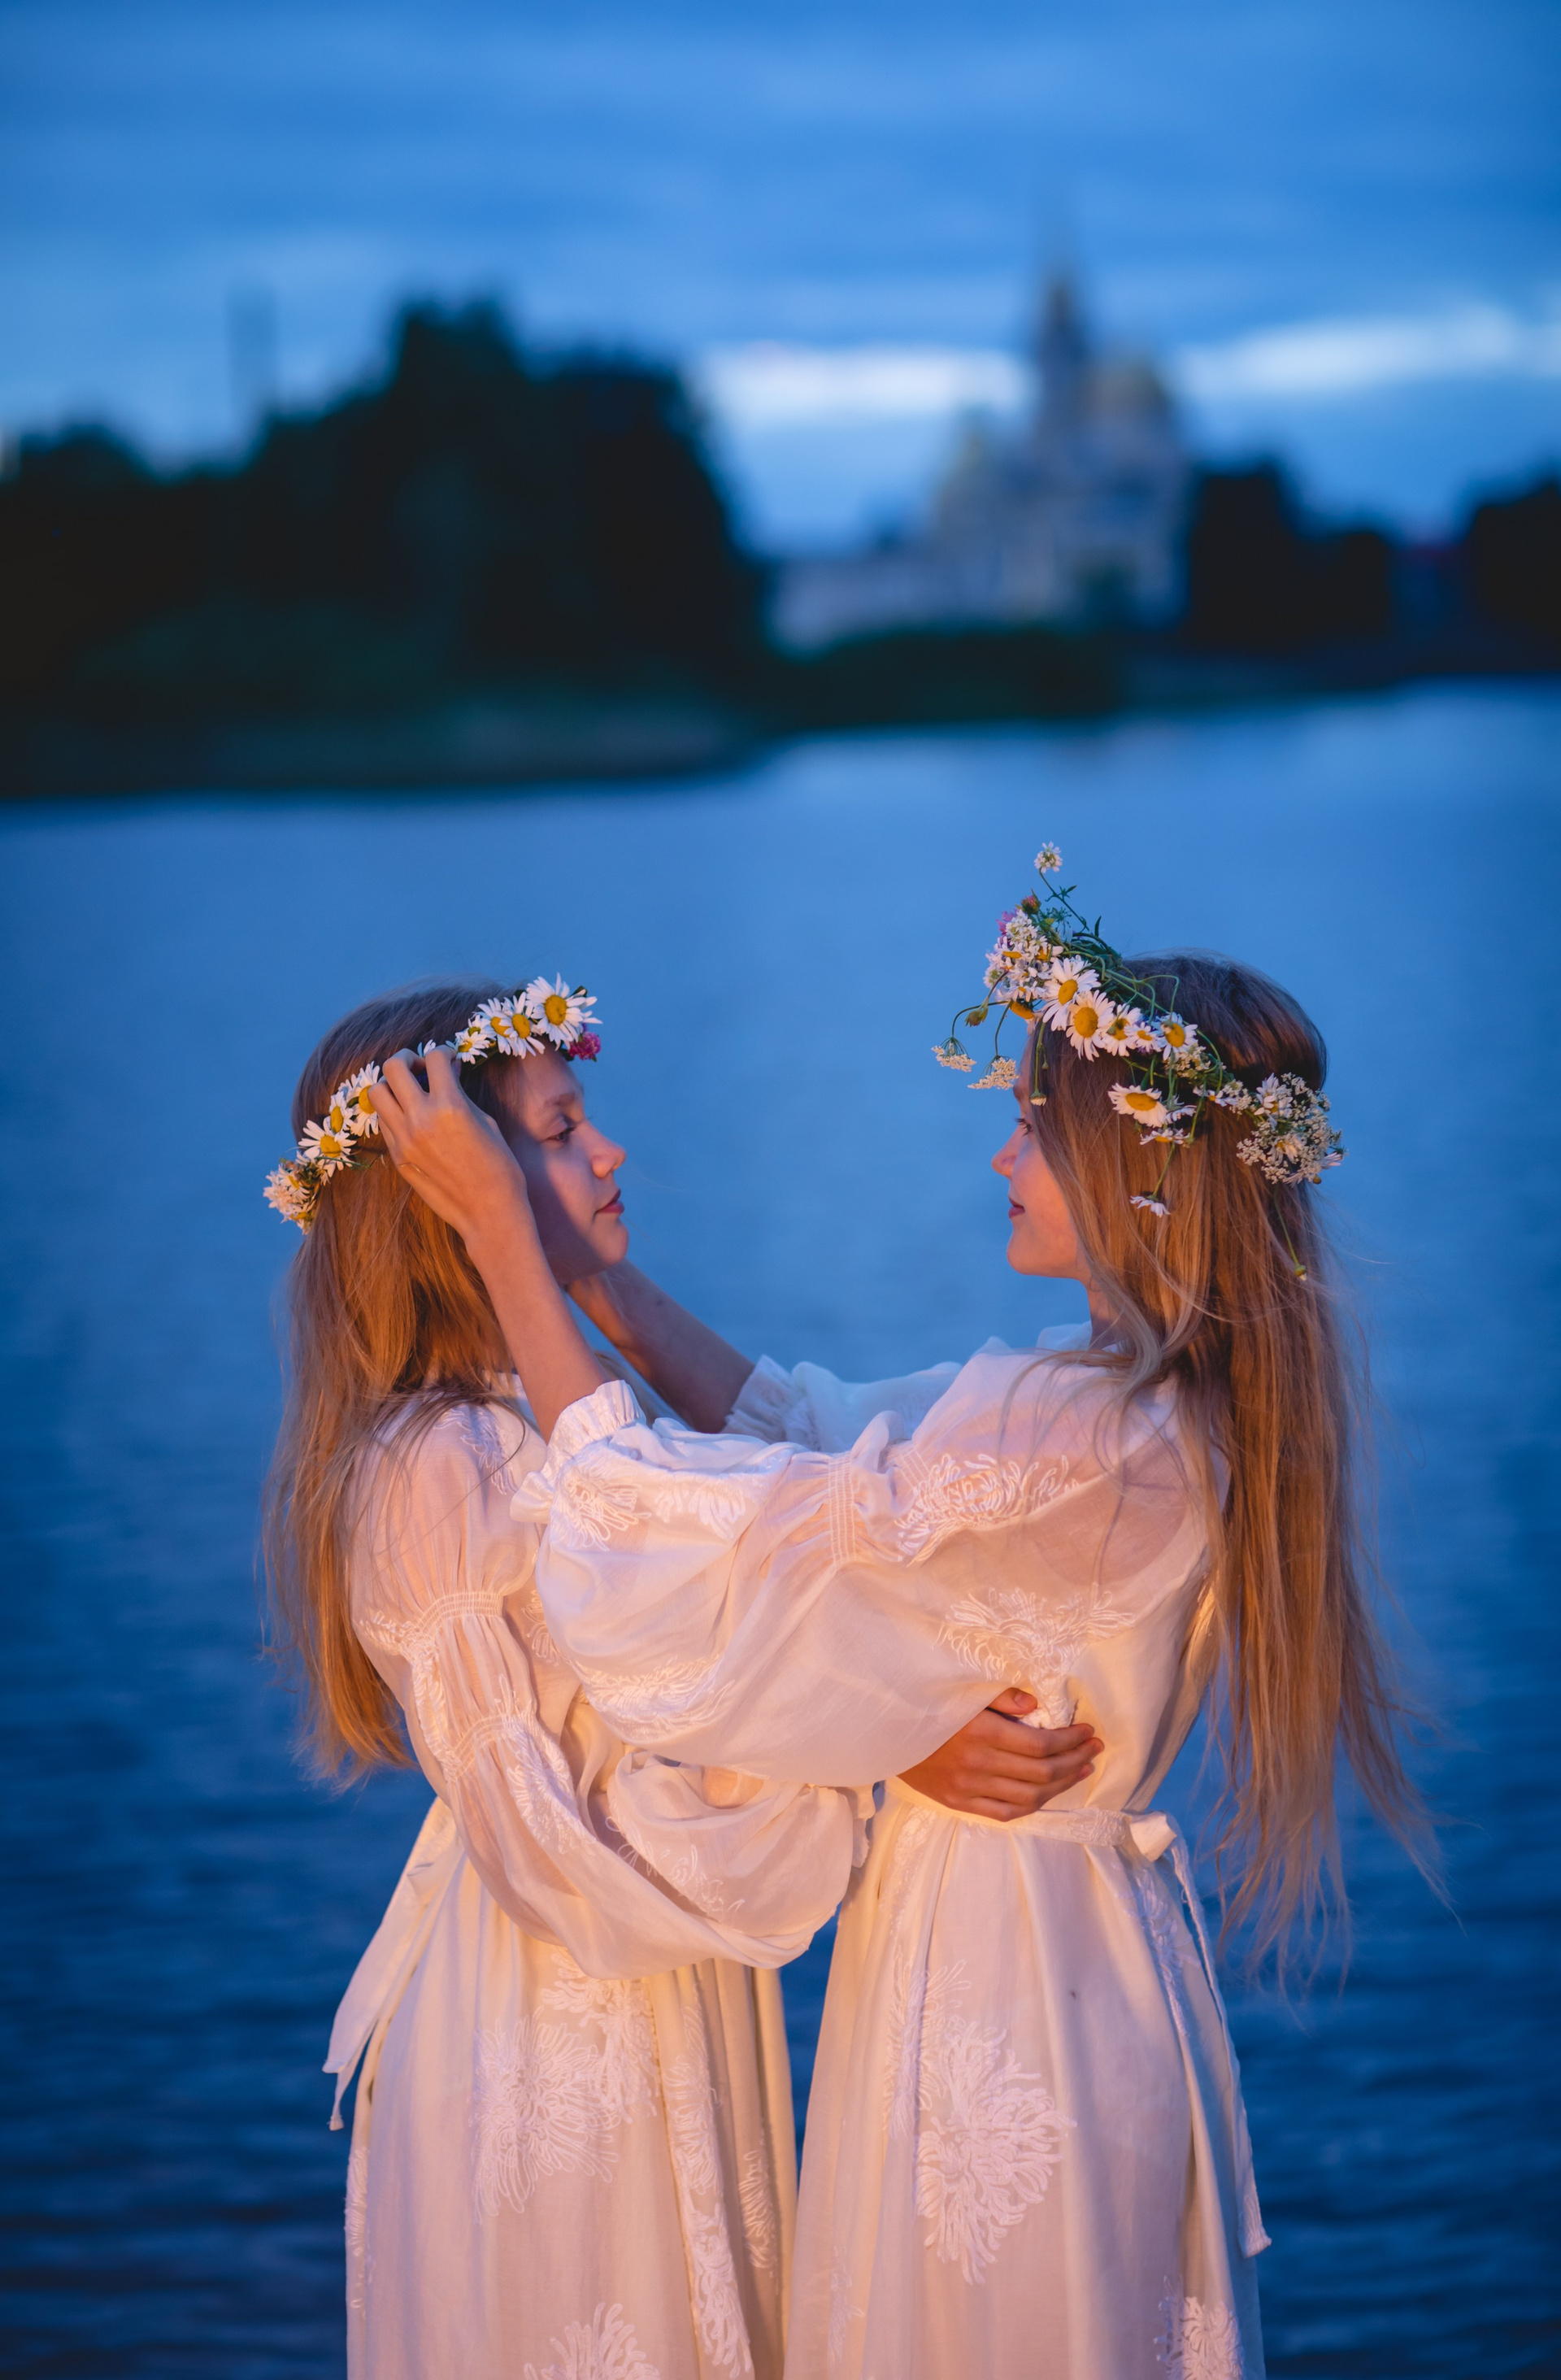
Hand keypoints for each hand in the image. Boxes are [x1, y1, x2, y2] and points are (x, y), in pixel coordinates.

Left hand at [370, 1047, 532, 1248]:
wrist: (488, 1212)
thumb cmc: (499, 1166)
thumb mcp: (486, 1121)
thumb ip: (461, 1093)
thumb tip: (449, 1071)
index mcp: (449, 1106)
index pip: (434, 1058)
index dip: (444, 1052)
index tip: (449, 1059)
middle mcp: (420, 1119)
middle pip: (393, 1067)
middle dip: (407, 1059)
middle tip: (421, 1067)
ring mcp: (404, 1139)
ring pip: (377, 1093)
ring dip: (393, 1085)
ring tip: (411, 1092)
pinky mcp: (398, 1156)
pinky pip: (383, 1121)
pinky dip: (393, 1111)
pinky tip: (412, 1117)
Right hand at [900, 1690, 1102, 1820]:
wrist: (885, 1733)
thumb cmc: (929, 1706)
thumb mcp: (961, 1690)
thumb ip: (999, 1695)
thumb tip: (1036, 1703)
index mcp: (981, 1732)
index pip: (1039, 1744)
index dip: (1070, 1740)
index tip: (1088, 1731)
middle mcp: (977, 1764)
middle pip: (1041, 1772)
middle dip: (1074, 1759)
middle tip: (1094, 1749)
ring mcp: (969, 1788)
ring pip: (1029, 1796)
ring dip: (1062, 1784)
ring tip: (1081, 1769)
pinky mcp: (960, 1803)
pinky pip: (1006, 1812)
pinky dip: (1032, 1805)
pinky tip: (1048, 1793)